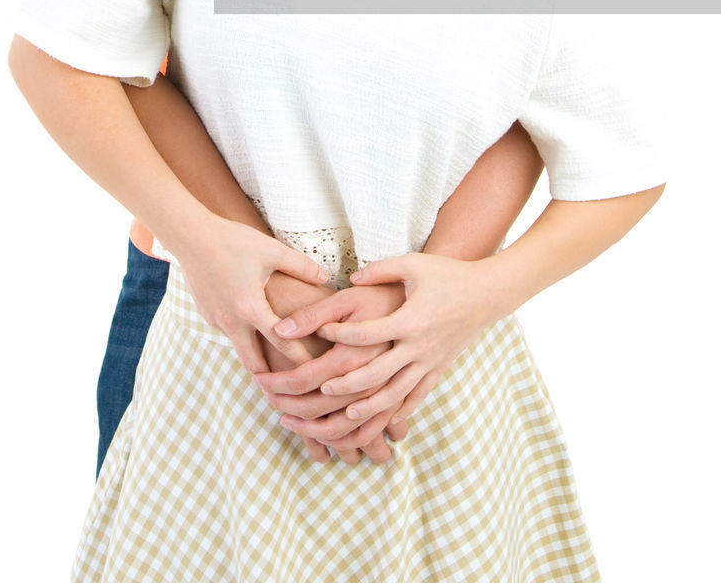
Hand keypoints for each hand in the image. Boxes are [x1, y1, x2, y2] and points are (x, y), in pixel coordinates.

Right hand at [176, 217, 330, 374]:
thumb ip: (301, 266)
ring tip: (275, 358)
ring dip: (256, 354)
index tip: (313, 371)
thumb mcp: (272, 250)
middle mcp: (231, 321)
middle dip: (271, 375)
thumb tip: (324, 278)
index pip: (281, 342)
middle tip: (290, 380)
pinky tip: (253, 326)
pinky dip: (242, 335)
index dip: (299, 358)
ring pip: (239, 347)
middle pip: (253, 364)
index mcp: (251, 308)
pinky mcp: (206, 314)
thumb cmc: (233, 241)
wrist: (191, 236)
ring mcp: (216, 320)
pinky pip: (228, 332)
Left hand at [255, 282, 409, 458]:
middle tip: (271, 406)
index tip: (258, 381)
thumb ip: (315, 313)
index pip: (309, 376)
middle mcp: (379, 373)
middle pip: (329, 407)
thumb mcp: (352, 294)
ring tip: (296, 426)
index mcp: (360, 349)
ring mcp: (402, 384)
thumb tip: (279, 329)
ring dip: (323, 431)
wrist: (462, 290)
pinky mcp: (420, 387)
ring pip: (358, 424)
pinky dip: (362, 432)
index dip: (280, 382)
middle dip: (294, 411)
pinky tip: (343, 430)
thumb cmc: (397, 288)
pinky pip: (387, 420)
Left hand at [282, 254, 503, 423]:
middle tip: (322, 389)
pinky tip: (383, 420)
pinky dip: (400, 411)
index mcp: (410, 320)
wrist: (488, 293)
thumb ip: (380, 270)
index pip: (366, 334)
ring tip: (348, 413)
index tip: (321, 332)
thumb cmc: (447, 274)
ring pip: (397, 394)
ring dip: (371, 407)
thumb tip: (351, 276)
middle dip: (348, 385)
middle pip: (377, 374)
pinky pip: (418, 397)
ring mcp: (431, 362)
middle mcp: (419, 347)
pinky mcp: (439, 370)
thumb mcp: (414, 264)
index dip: (340, 334)